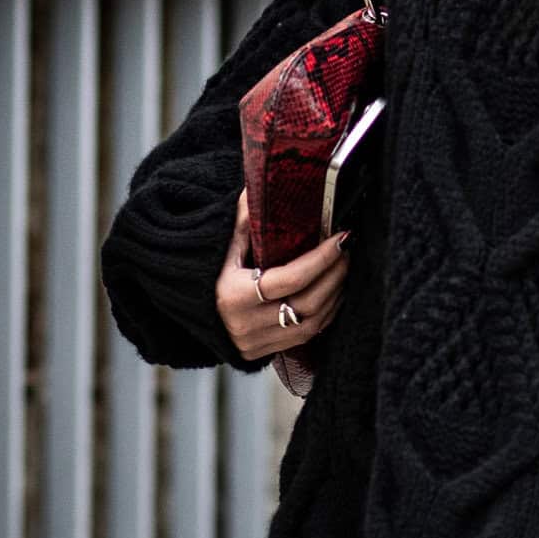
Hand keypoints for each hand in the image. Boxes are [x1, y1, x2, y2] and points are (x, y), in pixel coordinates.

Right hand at [215, 187, 351, 365]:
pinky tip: (333, 292)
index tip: (340, 237)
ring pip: (311, 324)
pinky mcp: (263, 353)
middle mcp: (245, 325)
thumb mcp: (221, 246)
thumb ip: (242, 219)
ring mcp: (255, 343)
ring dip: (335, 295)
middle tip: (347, 250)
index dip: (320, 259)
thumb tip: (258, 184)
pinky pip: (305, 337)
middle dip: (334, 275)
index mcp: (233, 296)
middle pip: (306, 304)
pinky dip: (326, 314)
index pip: (289, 279)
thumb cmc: (207, 273)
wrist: (191, 314)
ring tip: (344, 268)